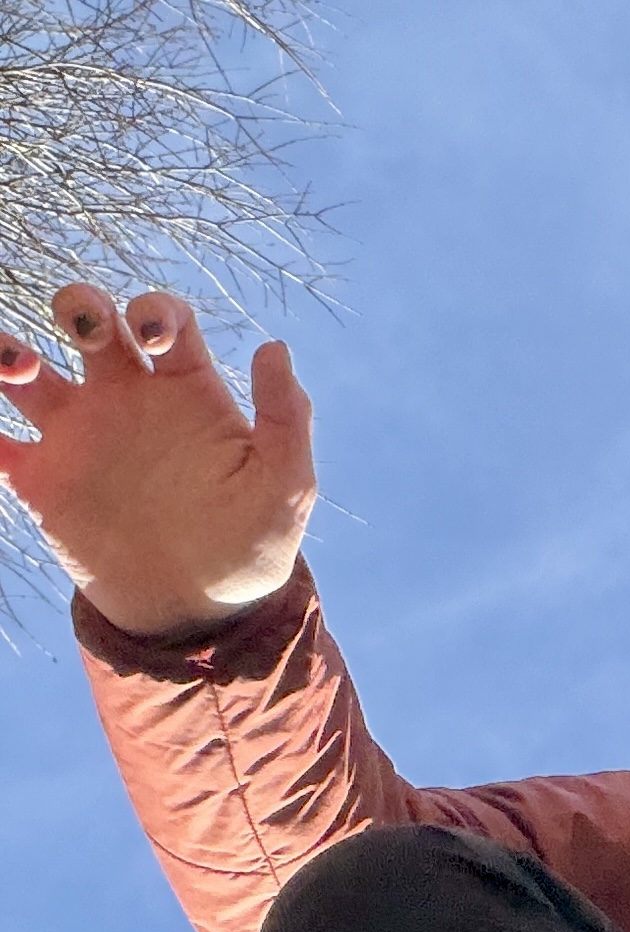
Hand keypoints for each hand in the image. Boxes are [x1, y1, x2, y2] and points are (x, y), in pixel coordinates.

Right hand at [0, 283, 313, 637]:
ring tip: (18, 369)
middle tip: (86, 331)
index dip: (153, 310)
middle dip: (80, 305)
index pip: (162, 321)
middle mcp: (126, 401)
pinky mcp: (40, 479)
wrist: (199, 612)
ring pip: (25, 366)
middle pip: (89, 321)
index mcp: (183, 393)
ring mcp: (78, 436)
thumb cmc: (249, 549)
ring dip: (8, 349)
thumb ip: (286, 421)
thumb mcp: (285, 489)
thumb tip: (276, 349)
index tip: (154, 339)